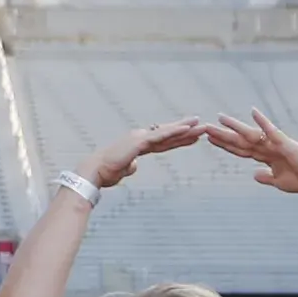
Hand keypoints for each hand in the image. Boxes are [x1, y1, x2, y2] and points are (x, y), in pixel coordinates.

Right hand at [78, 119, 204, 191]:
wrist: (94, 172)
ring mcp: (140, 138)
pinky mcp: (139, 142)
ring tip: (200, 124)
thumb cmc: (105, 172)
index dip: (178, 139)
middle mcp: (140, 138)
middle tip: (202, 125)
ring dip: (185, 128)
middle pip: (168, 134)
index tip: (192, 136)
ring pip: (167, 132)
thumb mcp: (122, 170)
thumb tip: (134, 167)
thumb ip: (130, 167)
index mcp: (138, 144)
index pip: (163, 142)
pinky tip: (186, 129)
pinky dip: (174, 132)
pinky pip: (160, 136)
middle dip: (186, 130)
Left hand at [200, 109, 297, 196]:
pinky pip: (272, 130)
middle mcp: (268, 148)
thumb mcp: (279, 182)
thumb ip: (266, 178)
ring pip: (250, 135)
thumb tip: (254, 175)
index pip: (240, 150)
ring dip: (235, 127)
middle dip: (222, 135)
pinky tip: (253, 112)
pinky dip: (263, 121)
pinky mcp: (285, 143)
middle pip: (240, 141)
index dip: (225, 145)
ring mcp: (276, 144)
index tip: (210, 139)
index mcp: (266, 157)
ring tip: (220, 117)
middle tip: (204, 127)